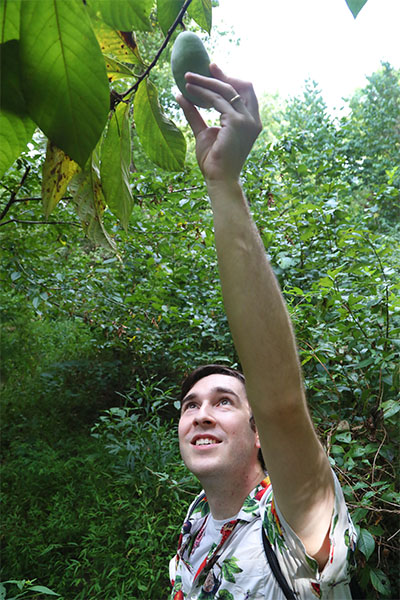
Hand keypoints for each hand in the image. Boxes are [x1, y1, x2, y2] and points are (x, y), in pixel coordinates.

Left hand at [177, 64, 261, 184]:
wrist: (218, 179)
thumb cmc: (213, 161)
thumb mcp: (203, 132)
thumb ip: (195, 113)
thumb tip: (181, 95)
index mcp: (250, 121)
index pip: (244, 93)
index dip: (229, 79)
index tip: (212, 70)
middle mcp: (253, 119)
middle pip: (241, 86)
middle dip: (221, 75)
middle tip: (202, 67)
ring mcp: (247, 120)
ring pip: (226, 90)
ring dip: (205, 82)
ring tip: (187, 78)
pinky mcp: (237, 122)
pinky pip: (217, 100)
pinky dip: (202, 93)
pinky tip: (189, 90)